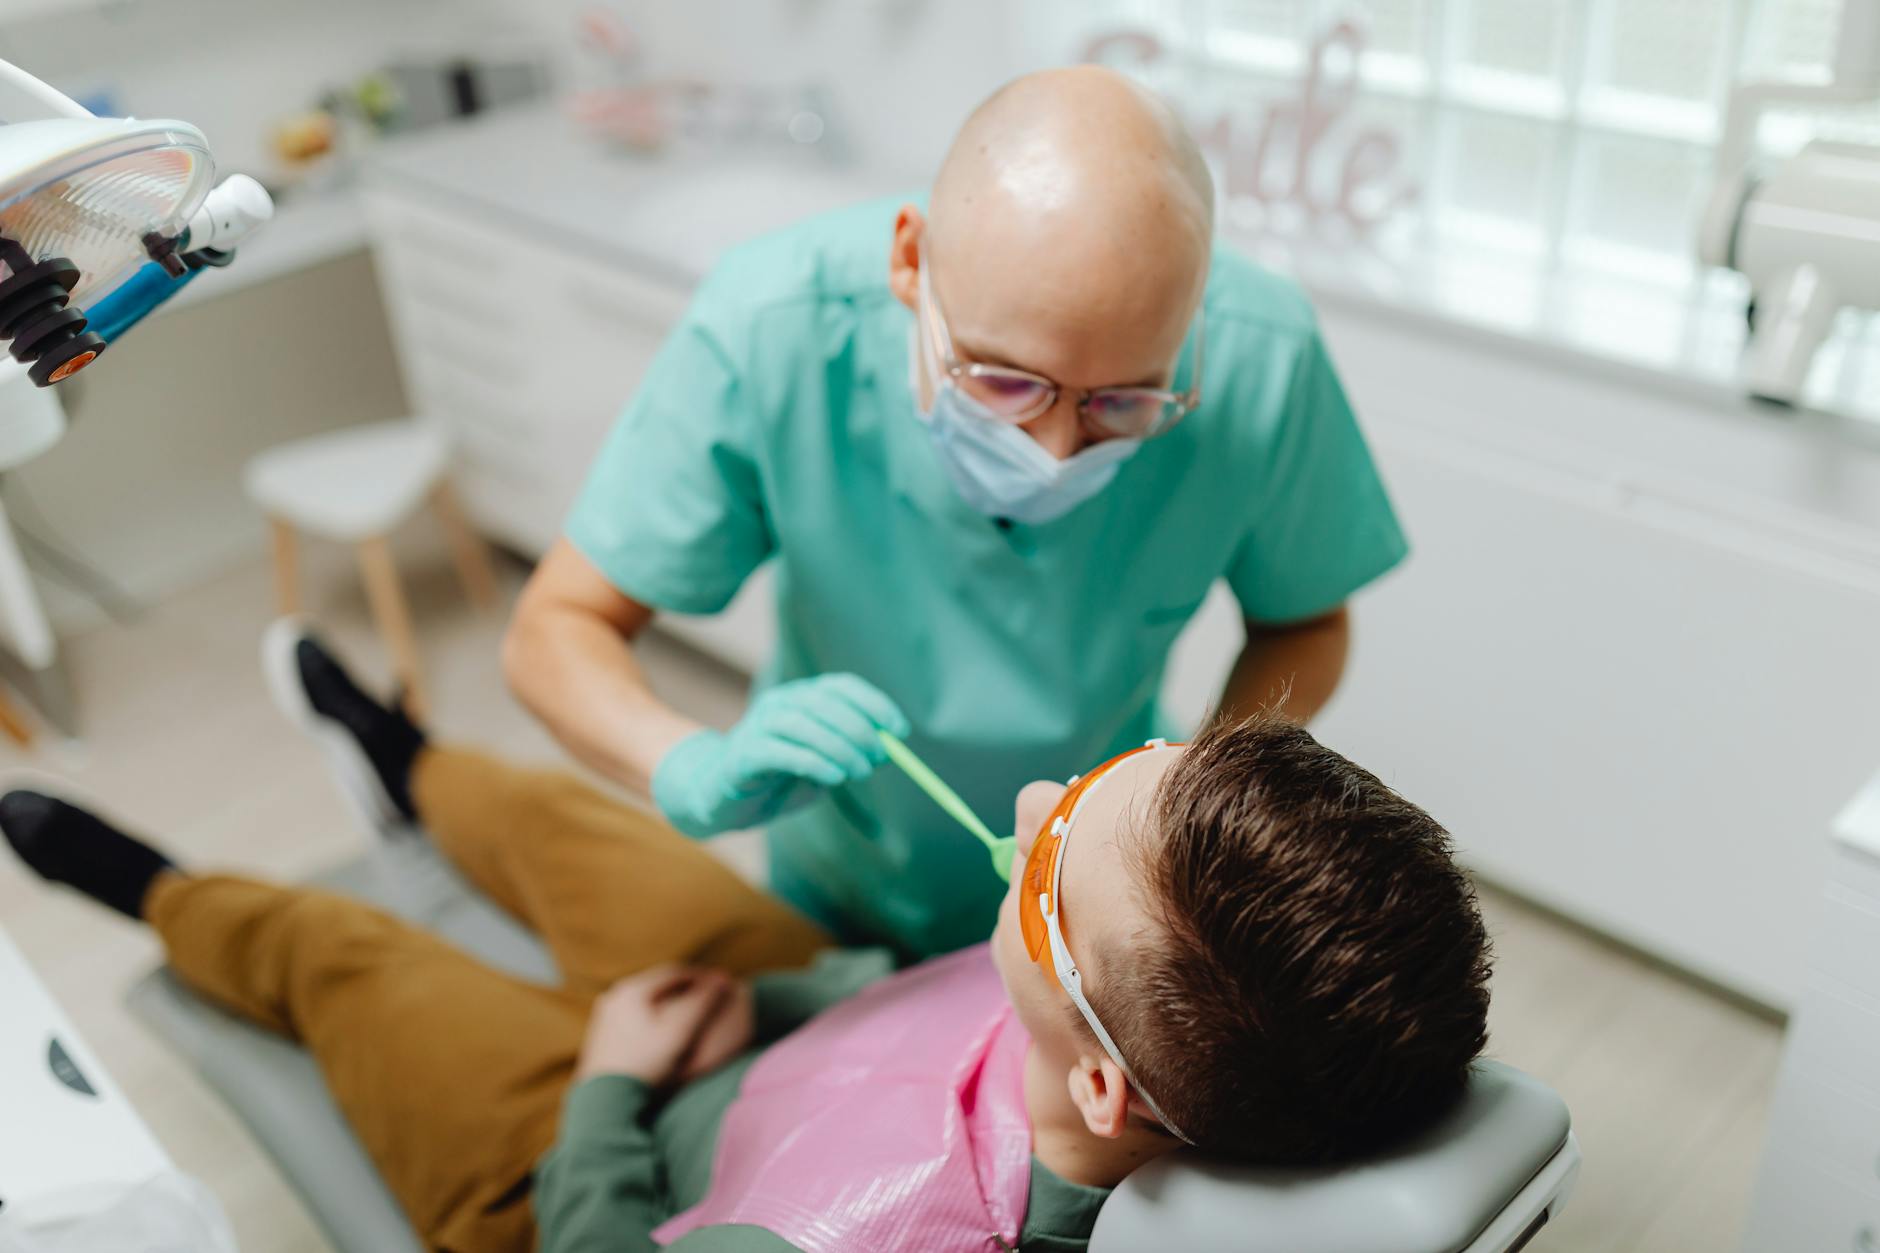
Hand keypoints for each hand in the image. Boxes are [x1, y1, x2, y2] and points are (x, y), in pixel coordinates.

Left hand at [575, 966, 748, 1086]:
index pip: (673, 973)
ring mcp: (604, 1014)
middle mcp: (614, 995)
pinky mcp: (600, 1033)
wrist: (605, 1096)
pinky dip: (651, 1017)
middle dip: (683, 988)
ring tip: (686, 1012)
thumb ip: (702, 1001)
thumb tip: (724, 979)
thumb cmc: (646, 1062)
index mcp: (632, 989)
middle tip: (704, 995)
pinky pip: (632, 1015)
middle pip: (657, 985)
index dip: (700, 976)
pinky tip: (662, 1031)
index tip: (718, 984)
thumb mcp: (680, 1030)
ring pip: (644, 1000)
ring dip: (667, 1002)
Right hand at [651, 674, 909, 836]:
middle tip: (880, 757)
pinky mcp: (743, 756)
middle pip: (824, 703)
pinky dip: (812, 762)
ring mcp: (757, 727)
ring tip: (860, 772)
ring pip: (803, 724)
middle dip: (860, 729)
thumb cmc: (780, 780)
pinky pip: (780, 752)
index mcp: (800, 698)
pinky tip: (833, 777)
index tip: (900, 730)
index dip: (874, 704)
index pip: (840, 686)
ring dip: (840, 747)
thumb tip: (889, 751)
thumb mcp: (824, 765)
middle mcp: (779, 704)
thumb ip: (852, 755)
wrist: (726, 803)